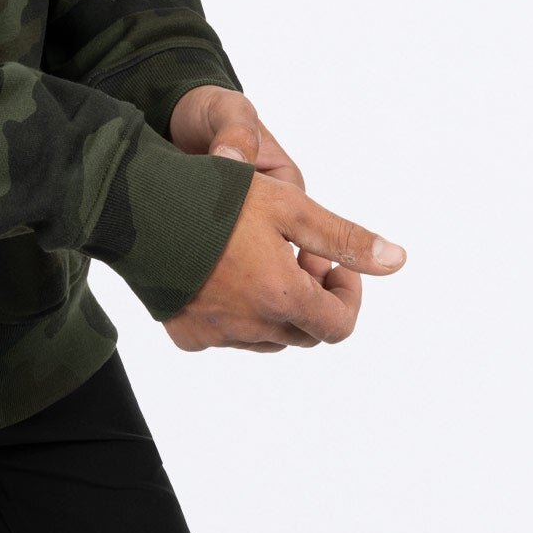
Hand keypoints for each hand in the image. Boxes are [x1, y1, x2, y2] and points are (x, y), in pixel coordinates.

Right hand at [163, 86, 404, 352]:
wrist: (135, 202)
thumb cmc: (214, 195)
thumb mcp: (288, 204)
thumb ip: (344, 238)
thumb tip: (397, 260)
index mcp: (282, 298)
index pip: (338, 325)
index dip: (346, 292)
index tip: (330, 259)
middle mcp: (251, 328)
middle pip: (303, 332)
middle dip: (310, 296)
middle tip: (295, 250)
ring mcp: (215, 335)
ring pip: (265, 337)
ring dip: (274, 306)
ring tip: (256, 256)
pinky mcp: (184, 332)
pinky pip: (224, 334)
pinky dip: (234, 312)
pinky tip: (220, 271)